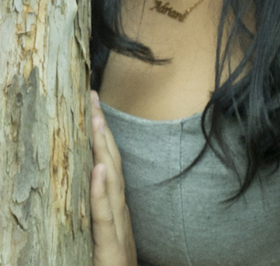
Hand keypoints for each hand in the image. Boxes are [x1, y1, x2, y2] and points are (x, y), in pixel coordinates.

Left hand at [90, 91, 136, 265]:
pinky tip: (98, 169)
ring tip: (97, 121)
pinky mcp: (110, 248)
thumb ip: (104, 214)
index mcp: (117, 209)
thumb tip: (95, 184)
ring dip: (104, 150)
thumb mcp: (108, 238)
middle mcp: (120, 213)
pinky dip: (101, 191)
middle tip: (93, 98)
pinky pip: (104, 215)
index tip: (94, 107)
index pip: (109, 164)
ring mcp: (118, 229)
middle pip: (111, 163)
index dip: (103, 135)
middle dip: (102, 130)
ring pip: (111, 182)